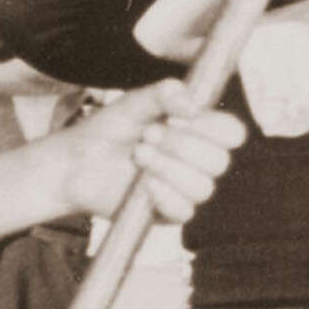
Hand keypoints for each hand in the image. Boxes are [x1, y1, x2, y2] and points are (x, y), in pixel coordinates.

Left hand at [56, 84, 244, 225]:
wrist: (76, 162)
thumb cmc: (109, 130)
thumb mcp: (135, 103)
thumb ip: (164, 95)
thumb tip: (193, 107)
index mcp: (199, 132)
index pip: (232, 133)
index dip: (213, 127)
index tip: (180, 118)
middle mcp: (198, 162)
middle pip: (220, 161)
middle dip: (182, 146)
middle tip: (148, 135)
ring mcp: (184, 189)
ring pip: (204, 187)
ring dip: (169, 168)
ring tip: (138, 155)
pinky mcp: (167, 213)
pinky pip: (184, 211)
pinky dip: (165, 195)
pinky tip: (144, 184)